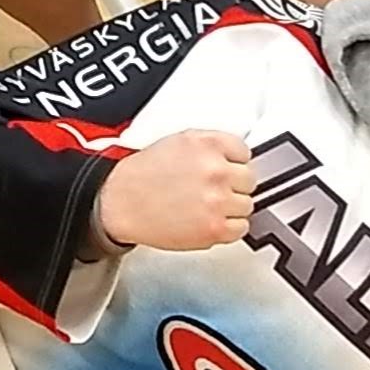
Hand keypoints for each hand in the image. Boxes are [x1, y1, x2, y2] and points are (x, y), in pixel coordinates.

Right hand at [93, 128, 260, 252]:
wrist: (121, 203)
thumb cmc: (144, 174)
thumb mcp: (179, 141)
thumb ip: (211, 146)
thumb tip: (234, 157)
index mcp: (207, 144)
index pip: (244, 152)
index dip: (231, 162)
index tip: (223, 168)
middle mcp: (215, 170)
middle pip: (249, 179)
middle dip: (232, 184)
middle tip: (211, 188)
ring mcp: (217, 200)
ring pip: (246, 204)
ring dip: (230, 206)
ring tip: (205, 204)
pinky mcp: (215, 228)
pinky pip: (241, 227)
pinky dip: (228, 227)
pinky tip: (208, 219)